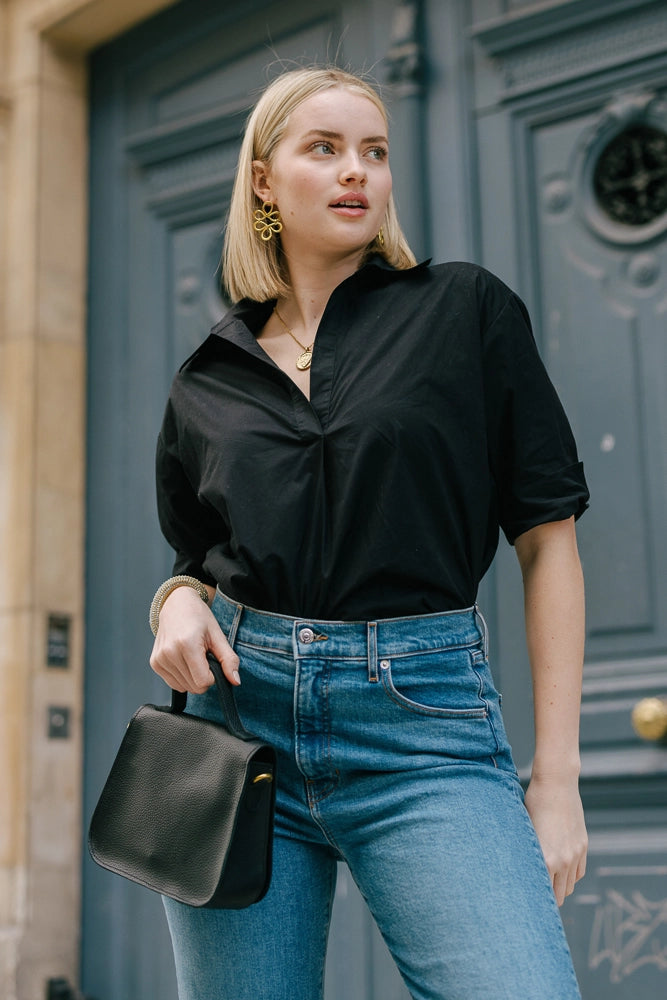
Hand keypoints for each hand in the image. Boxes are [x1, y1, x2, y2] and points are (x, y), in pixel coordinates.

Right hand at [149, 586, 239, 691]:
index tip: (212, 662)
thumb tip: (236, 681)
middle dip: (203, 677)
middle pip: (194, 687)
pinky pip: (173, 684)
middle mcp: (169, 653)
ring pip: (183, 687)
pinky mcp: (154, 663)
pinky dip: (182, 677)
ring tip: (193, 657)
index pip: (203, 681)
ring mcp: (159, 659)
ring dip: (192, 677)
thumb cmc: (198, 617)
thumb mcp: (218, 635)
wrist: (177, 604)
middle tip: (203, 657)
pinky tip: (184, 661)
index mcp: (187, 644)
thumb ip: (229, 660)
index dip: (213, 676)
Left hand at [524, 774, 587, 905]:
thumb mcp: (524, 828)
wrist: (557, 783)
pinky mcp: (583, 846)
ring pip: (569, 886)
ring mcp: (575, 854)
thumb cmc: (532, 803)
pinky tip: (559, 871)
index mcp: (545, 858)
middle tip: (534, 899)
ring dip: (559, 888)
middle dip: (547, 899)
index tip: (524, 906)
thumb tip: (517, 870)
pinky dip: (570, 876)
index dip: (533, 900)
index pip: (541, 892)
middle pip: (558, 895)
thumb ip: (525, 852)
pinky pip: (579, 872)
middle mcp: (563, 860)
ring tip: (546, 885)